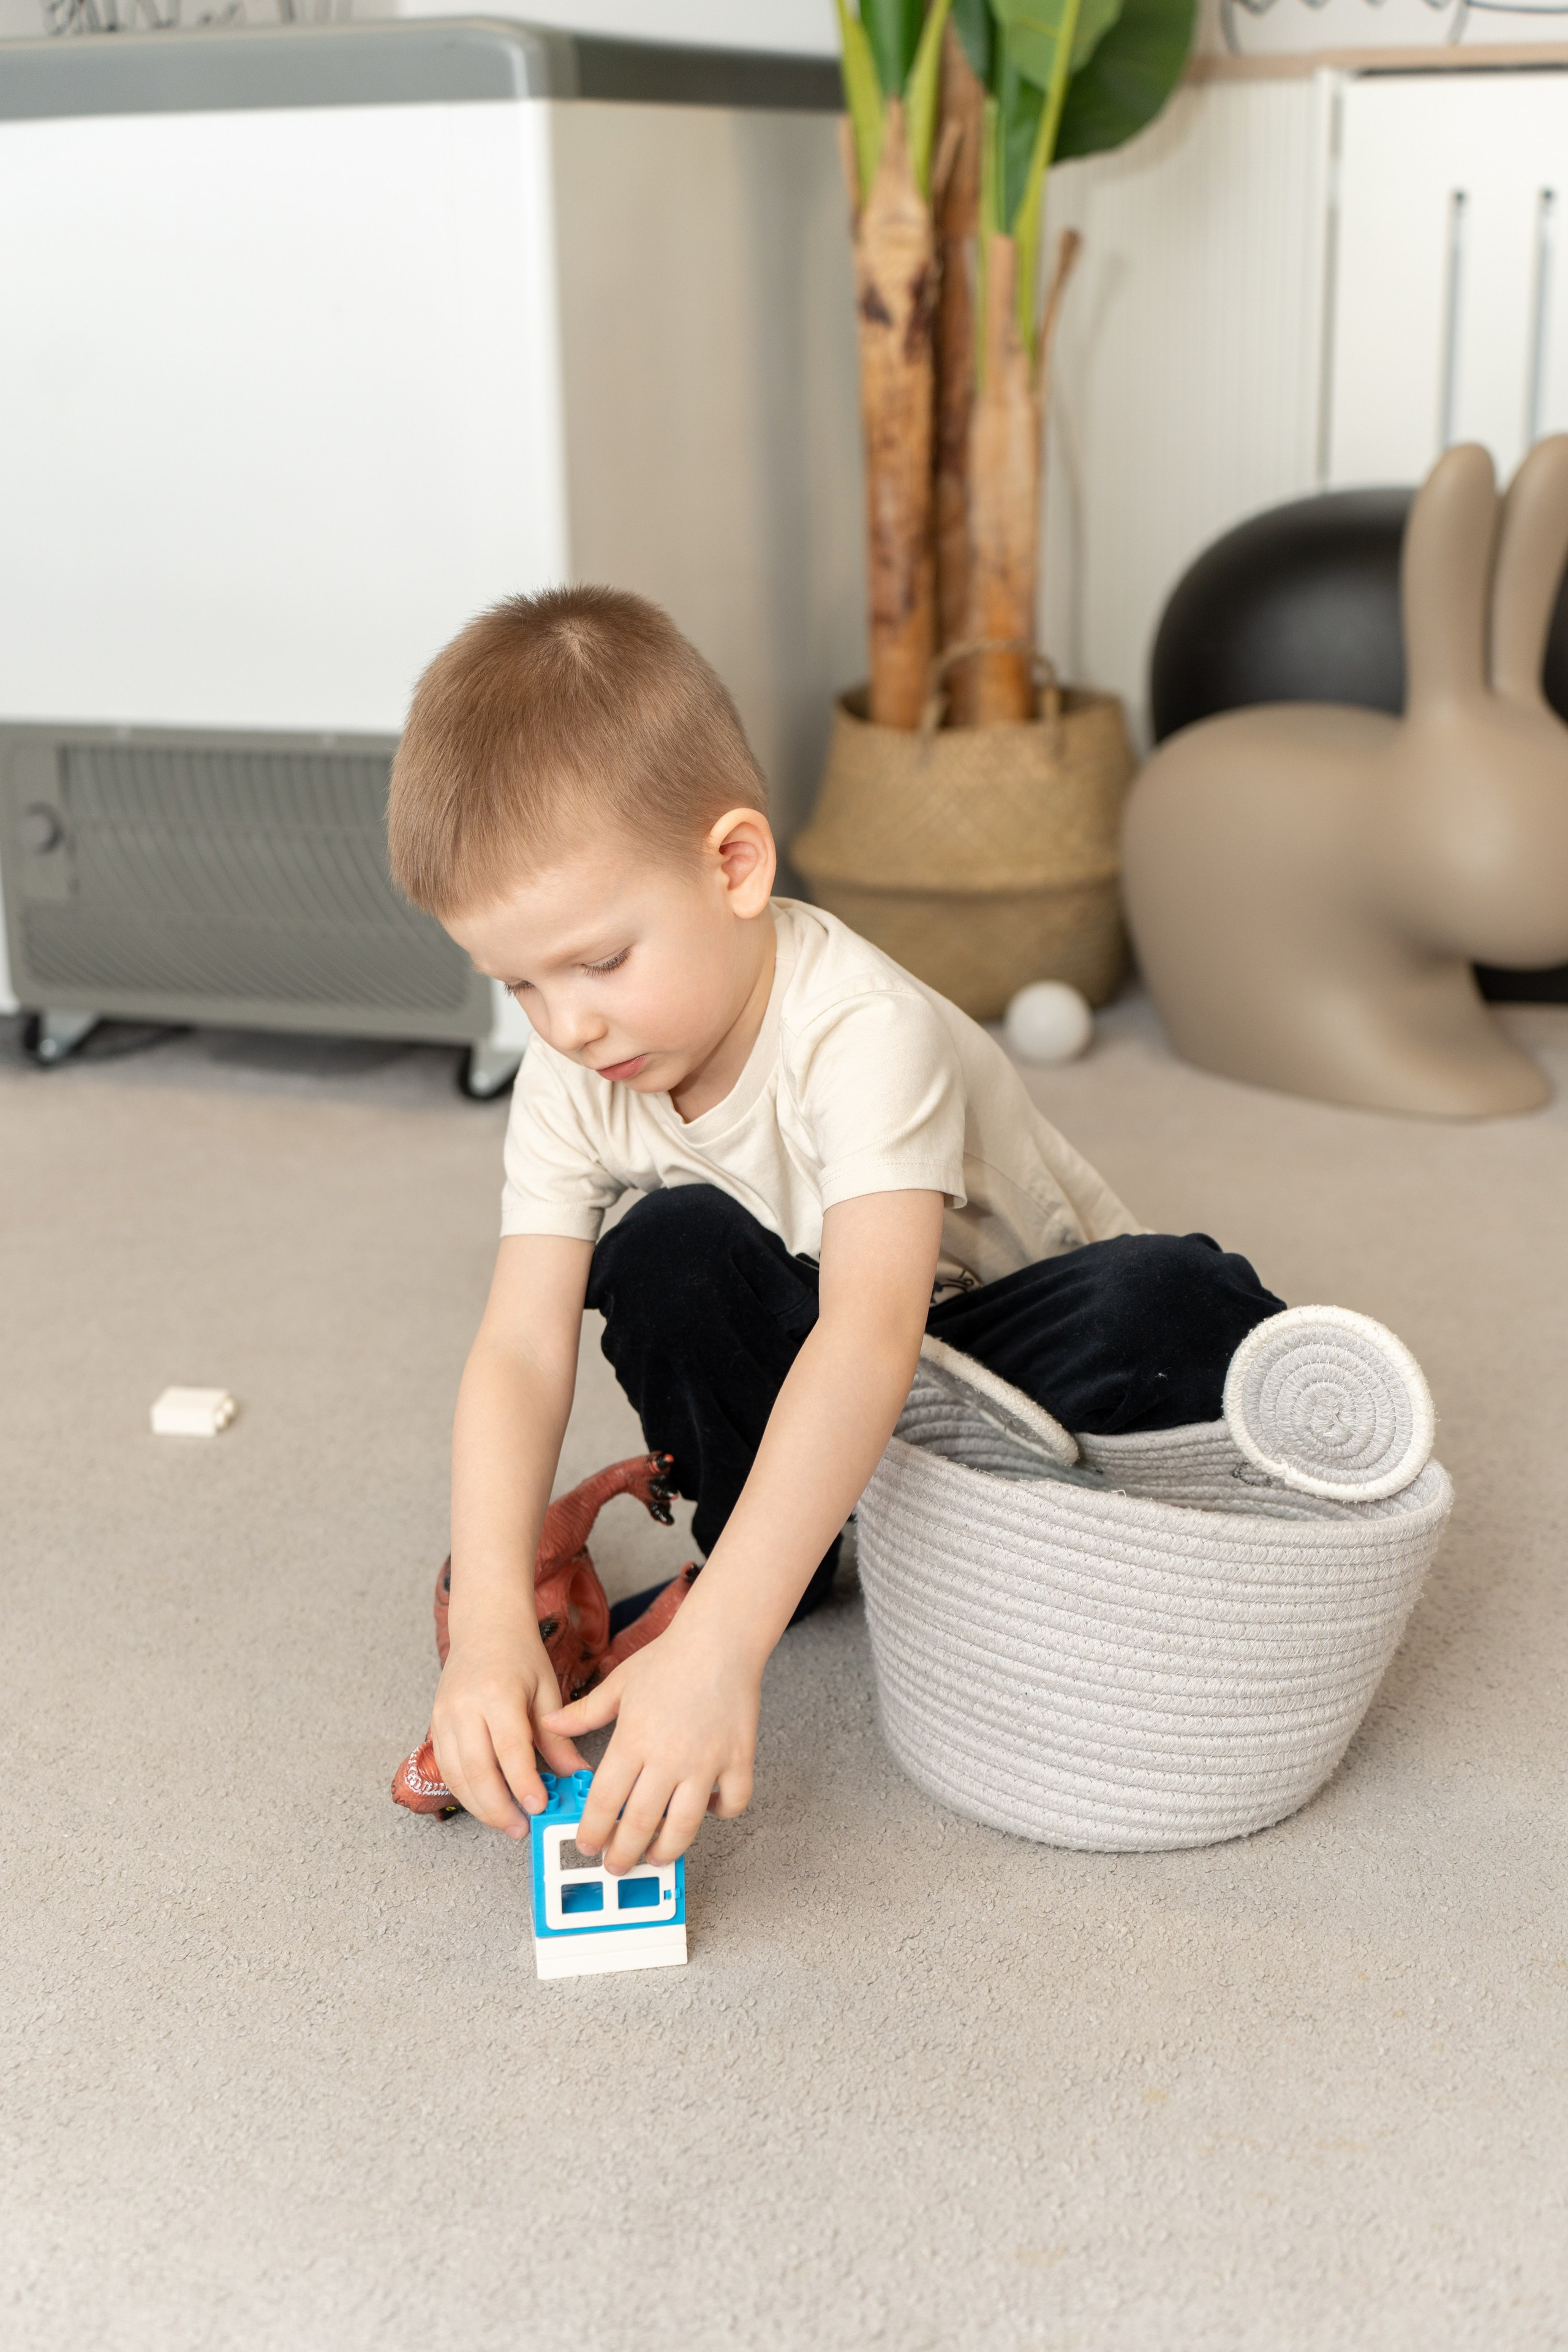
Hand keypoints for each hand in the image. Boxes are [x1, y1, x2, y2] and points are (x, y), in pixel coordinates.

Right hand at [431, 1603, 586, 1837]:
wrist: (483, 1627)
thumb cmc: (519, 1655)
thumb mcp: (547, 1690)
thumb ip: (558, 1737)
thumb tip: (576, 1776)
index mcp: (498, 1693)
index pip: (509, 1748)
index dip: (522, 1783)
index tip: (538, 1808)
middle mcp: (465, 1707)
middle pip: (476, 1770)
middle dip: (499, 1807)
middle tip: (522, 1828)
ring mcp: (444, 1717)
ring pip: (457, 1776)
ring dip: (480, 1806)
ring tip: (508, 1823)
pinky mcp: (434, 1724)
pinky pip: (446, 1769)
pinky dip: (465, 1792)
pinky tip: (486, 1803)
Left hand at [541, 1609, 758, 1871]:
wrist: (720, 1640)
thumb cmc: (668, 1659)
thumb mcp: (618, 1684)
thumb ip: (583, 1713)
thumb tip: (549, 1725)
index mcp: (633, 1740)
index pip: (604, 1802)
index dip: (592, 1831)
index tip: (586, 1845)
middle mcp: (668, 1758)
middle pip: (640, 1825)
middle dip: (622, 1854)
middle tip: (616, 1864)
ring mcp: (706, 1762)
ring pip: (684, 1827)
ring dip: (666, 1850)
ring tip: (655, 1856)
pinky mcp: (738, 1760)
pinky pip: (731, 1803)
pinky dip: (720, 1813)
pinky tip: (706, 1809)